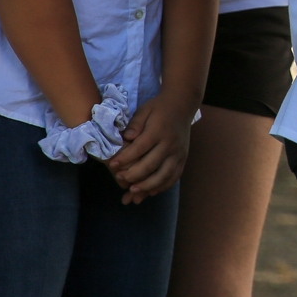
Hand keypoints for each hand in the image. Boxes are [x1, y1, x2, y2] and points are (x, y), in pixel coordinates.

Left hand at [108, 89, 195, 204]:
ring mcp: (179, 152)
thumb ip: (135, 123)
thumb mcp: (144, 110)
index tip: (113, 165)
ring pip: (164, 174)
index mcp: (159, 130)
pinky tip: (151, 192)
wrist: (182, 105)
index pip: (140, 148)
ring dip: (148, 186)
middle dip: (134, 175)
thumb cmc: (159, 108)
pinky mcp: (183, 158)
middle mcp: (171, 143)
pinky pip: (174, 176)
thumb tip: (127, 137)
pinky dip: (163, 186)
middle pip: (151, 164)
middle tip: (120, 178)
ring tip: (133, 191)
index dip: (125, 158)